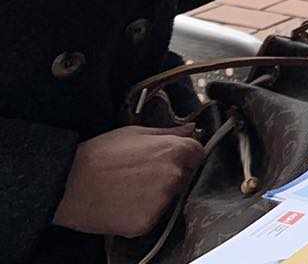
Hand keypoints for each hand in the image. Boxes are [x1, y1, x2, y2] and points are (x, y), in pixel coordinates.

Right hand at [53, 125, 204, 237]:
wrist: (67, 184)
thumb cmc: (99, 155)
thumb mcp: (135, 132)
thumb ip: (168, 132)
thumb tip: (191, 129)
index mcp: (174, 151)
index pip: (197, 154)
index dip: (184, 155)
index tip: (169, 158)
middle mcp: (173, 176)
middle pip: (184, 177)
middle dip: (170, 175)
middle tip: (141, 175)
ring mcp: (161, 201)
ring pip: (168, 199)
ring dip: (156, 196)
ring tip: (128, 189)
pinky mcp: (146, 222)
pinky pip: (152, 217)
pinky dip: (141, 213)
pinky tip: (123, 204)